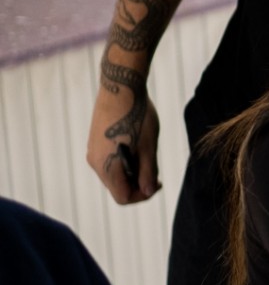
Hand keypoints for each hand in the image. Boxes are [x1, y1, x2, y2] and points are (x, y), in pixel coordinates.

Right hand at [86, 79, 160, 203]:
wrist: (121, 87)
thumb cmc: (137, 116)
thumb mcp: (148, 147)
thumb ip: (148, 172)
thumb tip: (147, 191)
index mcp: (107, 167)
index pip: (123, 197)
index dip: (142, 196)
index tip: (157, 183)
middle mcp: (95, 162)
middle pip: (118, 187)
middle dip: (138, 184)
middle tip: (156, 173)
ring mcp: (93, 151)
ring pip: (114, 174)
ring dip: (132, 172)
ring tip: (148, 156)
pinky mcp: (95, 141)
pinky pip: (110, 161)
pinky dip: (125, 161)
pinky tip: (138, 147)